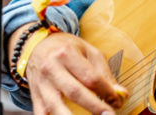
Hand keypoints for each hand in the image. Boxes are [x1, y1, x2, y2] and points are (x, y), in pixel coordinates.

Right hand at [10, 25, 127, 114]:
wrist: (36, 46)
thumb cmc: (65, 48)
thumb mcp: (88, 51)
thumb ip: (104, 72)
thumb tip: (120, 92)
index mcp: (66, 54)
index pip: (90, 77)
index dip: (106, 91)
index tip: (117, 100)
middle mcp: (52, 68)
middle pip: (75, 92)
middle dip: (94, 106)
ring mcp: (41, 85)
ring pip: (56, 107)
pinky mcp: (35, 97)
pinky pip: (41, 114)